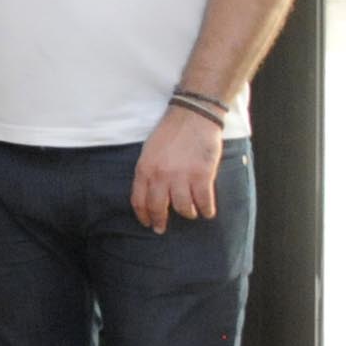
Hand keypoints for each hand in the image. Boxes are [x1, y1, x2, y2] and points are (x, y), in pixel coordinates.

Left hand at [129, 104, 224, 232]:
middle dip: (160, 222)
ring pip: (182, 208)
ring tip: (191, 213)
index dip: (143, 215)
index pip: (139, 200)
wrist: (192, 117)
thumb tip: (151, 193)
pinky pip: (204, 203)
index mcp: (145, 169)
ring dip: (187, 214)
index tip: (147, 223)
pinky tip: (207, 211)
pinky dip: (206, 210)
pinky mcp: (202, 176)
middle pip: (158, 207)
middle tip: (162, 229)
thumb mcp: (149, 151)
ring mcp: (181, 177)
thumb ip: (149, 171)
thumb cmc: (171, 133)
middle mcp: (160, 176)